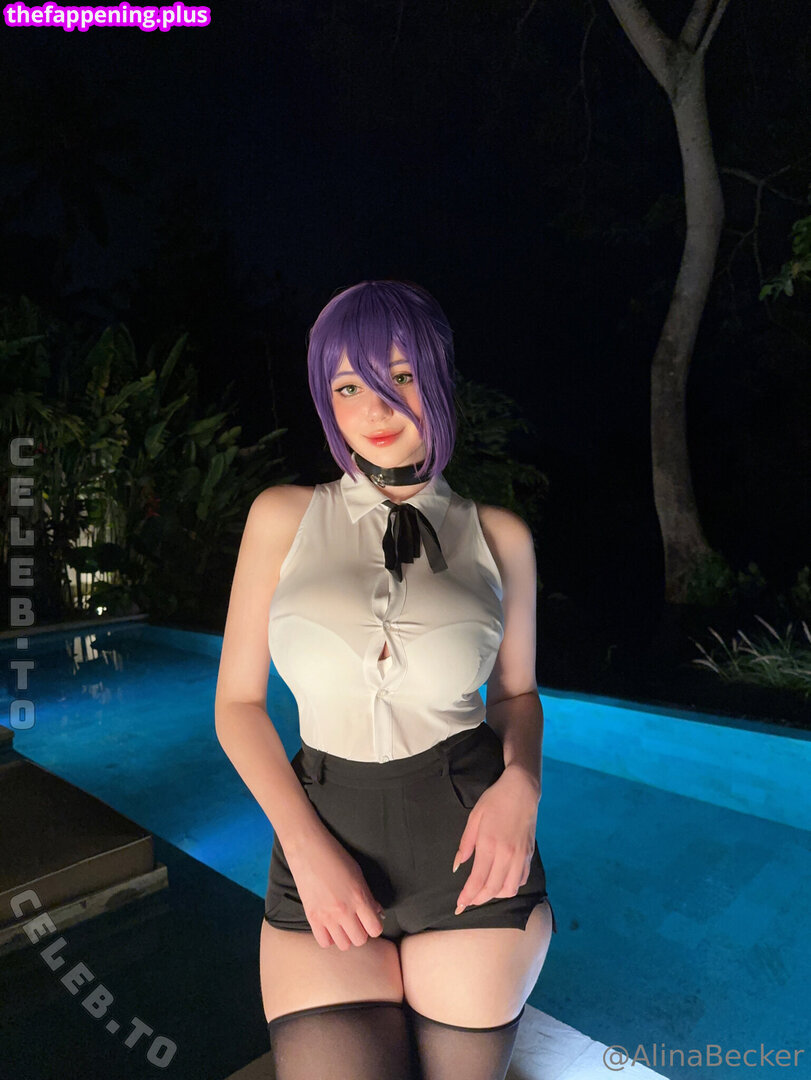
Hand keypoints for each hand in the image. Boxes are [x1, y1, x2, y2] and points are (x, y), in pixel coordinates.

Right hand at [286, 828, 386, 949]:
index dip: (375, 925)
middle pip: (360, 940)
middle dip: (361, 932)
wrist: (307, 848)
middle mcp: (344, 911)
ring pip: (343, 945)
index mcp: (359, 898)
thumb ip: (368, 896)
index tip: (371, 919)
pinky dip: (329, 937)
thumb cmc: (335, 856)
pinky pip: (324, 942)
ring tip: (343, 924)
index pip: (375, 929)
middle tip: (357, 921)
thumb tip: (377, 912)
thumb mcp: (358, 874)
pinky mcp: (311, 917)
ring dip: (346, 936)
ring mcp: (326, 916)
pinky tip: (329, 926)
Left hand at [452, 764, 539, 914]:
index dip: (467, 896)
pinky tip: (501, 882)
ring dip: (495, 896)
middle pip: (493, 889)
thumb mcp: (474, 817)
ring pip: (509, 889)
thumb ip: (465, 844)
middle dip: (478, 900)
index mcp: (490, 845)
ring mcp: (521, 856)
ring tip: (484, 892)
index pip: (477, 880)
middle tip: (468, 902)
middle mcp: (507, 855)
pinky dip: (511, 887)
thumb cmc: (495, 800)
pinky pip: (521, 880)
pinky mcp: (529, 855)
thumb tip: (457, 866)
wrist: (522, 790)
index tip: (459, 905)